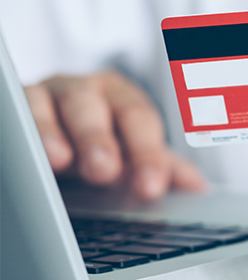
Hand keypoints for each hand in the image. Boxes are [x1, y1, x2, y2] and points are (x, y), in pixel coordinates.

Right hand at [25, 71, 205, 200]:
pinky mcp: (12, 108)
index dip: (147, 152)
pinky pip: (13, 113)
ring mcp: (44, 96)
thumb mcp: (131, 154)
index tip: (151, 187)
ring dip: (52, 132)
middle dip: (99, 139)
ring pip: (45, 104)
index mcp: (122, 97)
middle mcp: (84, 91)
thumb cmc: (100, 143)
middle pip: (93, 107)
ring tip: (58, 160)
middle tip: (104, 171)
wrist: (51, 135)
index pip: (139, 119)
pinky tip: (21, 155)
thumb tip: (198, 188)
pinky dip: (18, 130)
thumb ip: (162, 167)